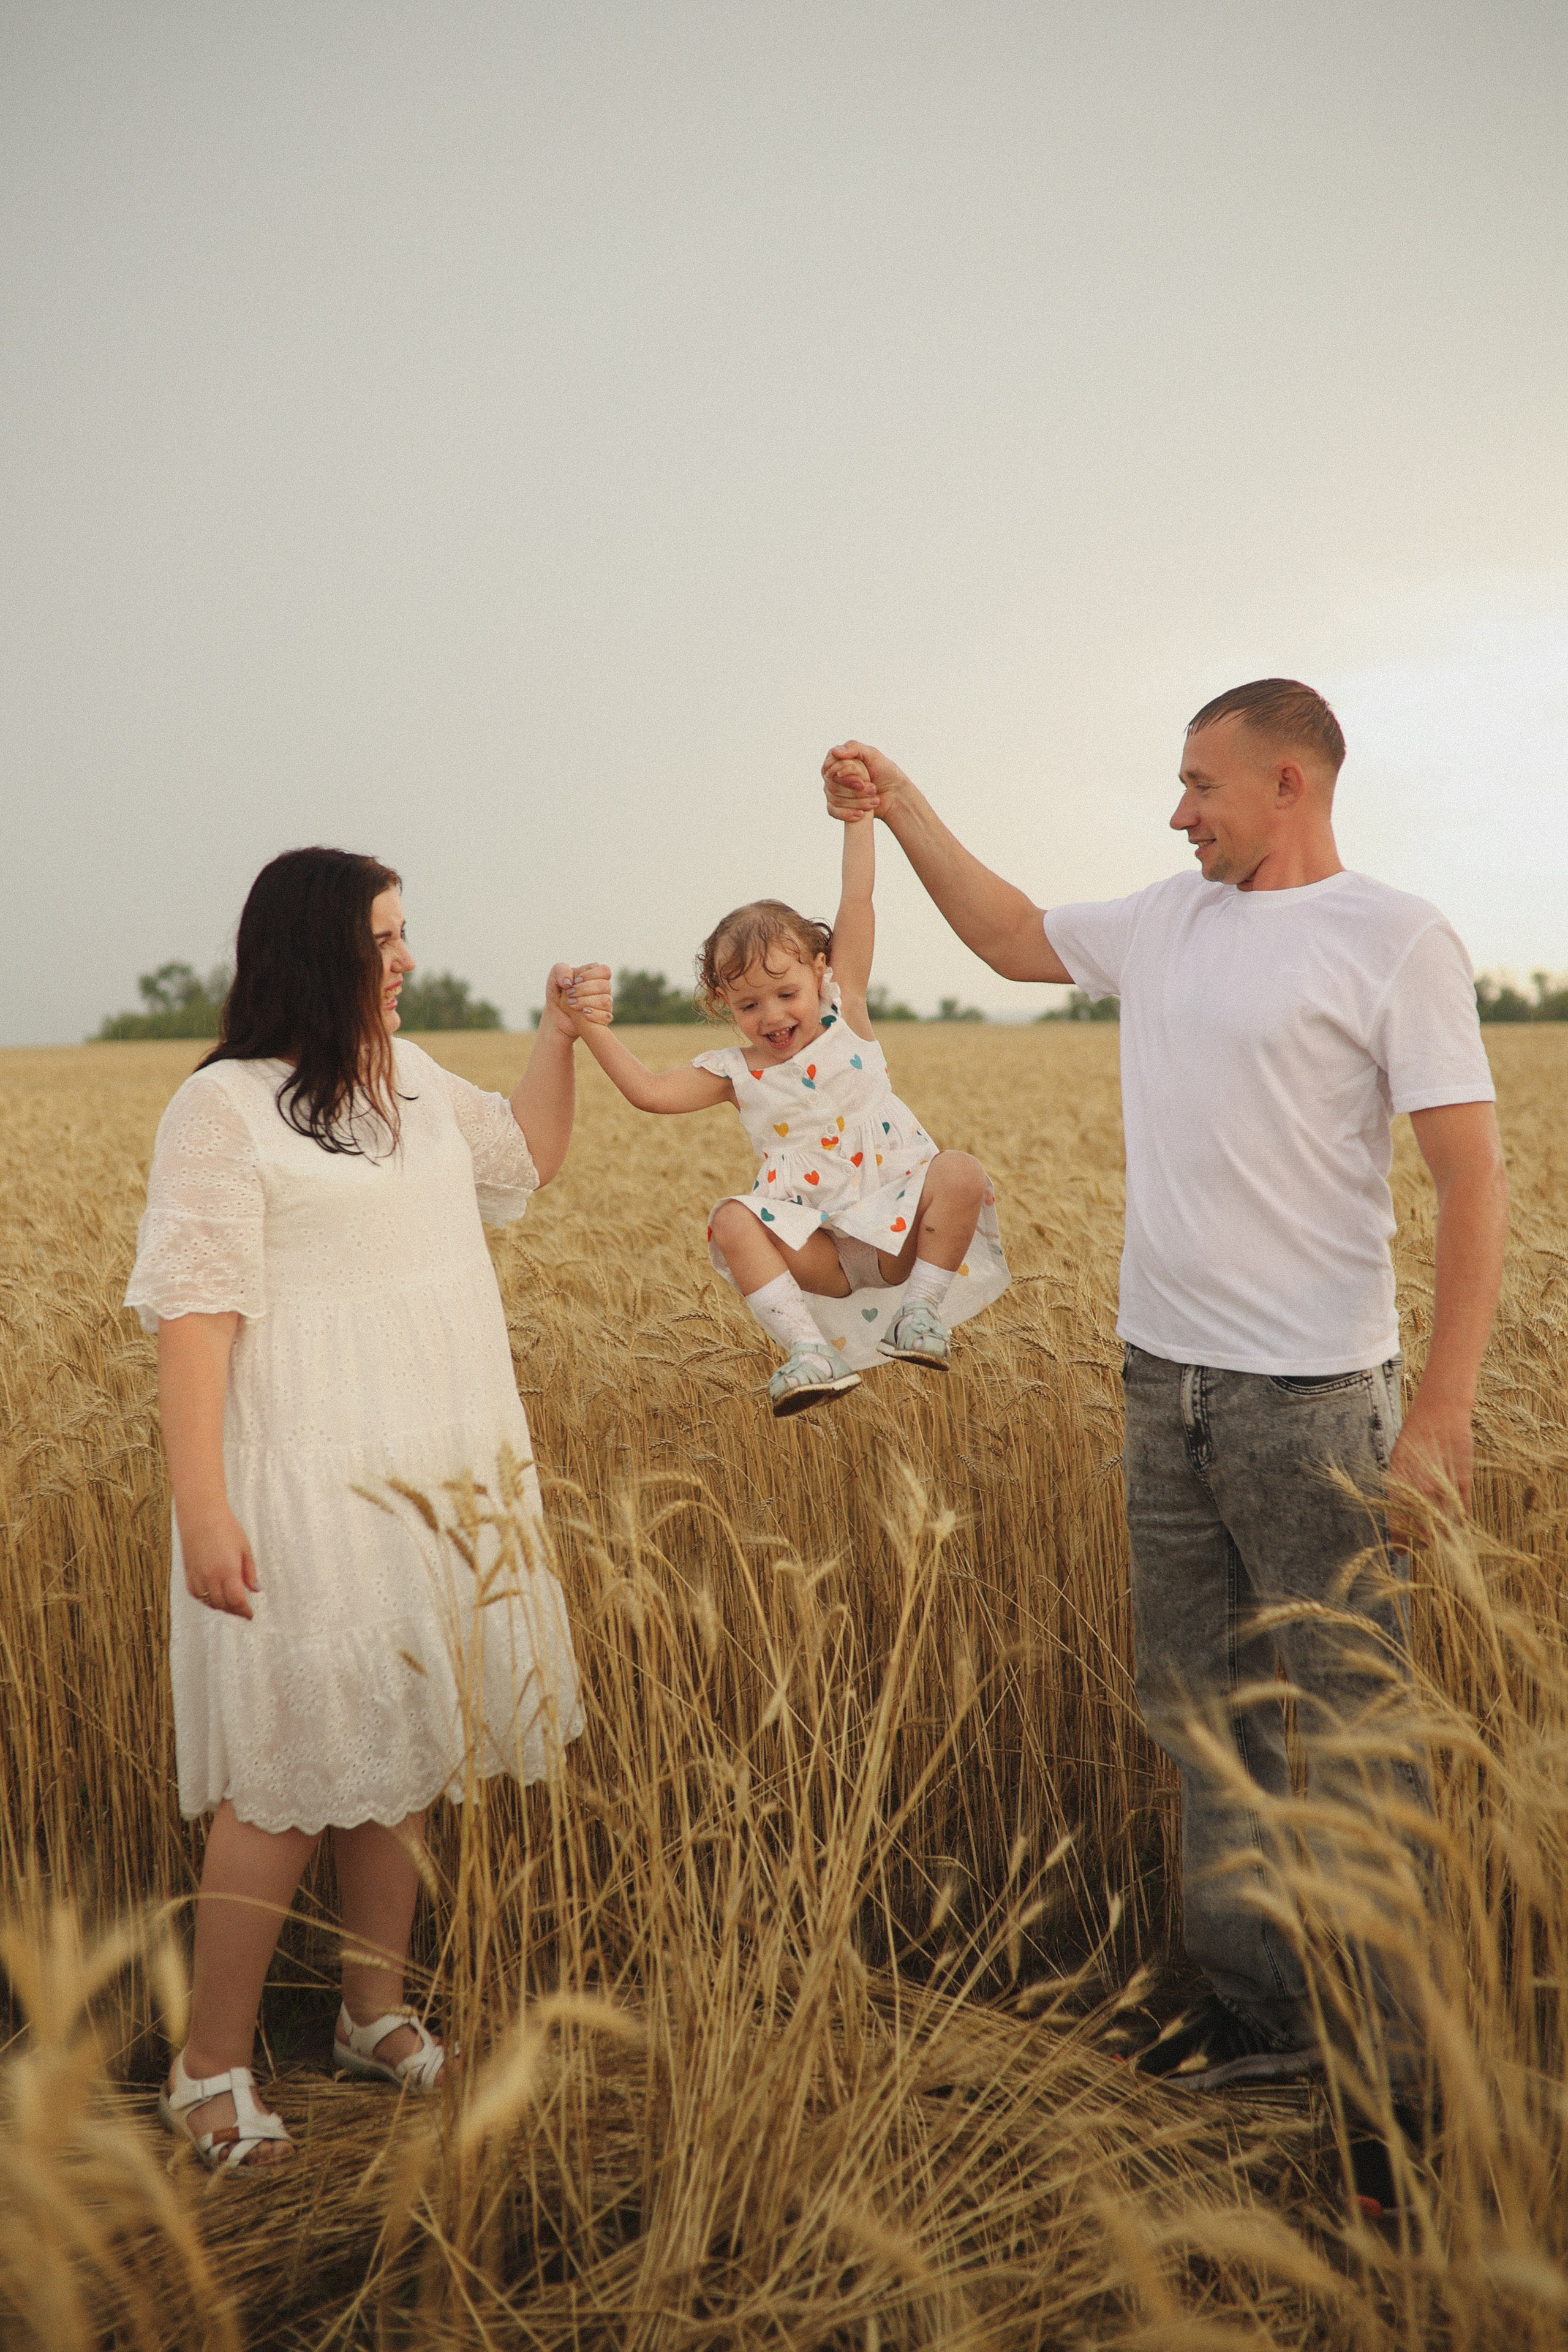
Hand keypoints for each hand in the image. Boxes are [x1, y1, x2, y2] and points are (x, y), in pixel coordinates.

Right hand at [179, 1504, 258, 1618]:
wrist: (201, 1514)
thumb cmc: (225, 1527)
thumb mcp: (245, 1548)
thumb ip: (249, 1572)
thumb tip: (255, 1589)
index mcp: (228, 1570)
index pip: (237, 1601)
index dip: (244, 1611)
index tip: (250, 1615)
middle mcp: (210, 1576)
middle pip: (223, 1604)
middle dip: (234, 1610)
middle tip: (243, 1610)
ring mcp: (197, 1575)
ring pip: (208, 1602)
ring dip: (220, 1606)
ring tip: (230, 1604)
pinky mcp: (188, 1572)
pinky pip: (196, 1594)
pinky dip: (206, 1599)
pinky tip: (214, 1595)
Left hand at [545, 962, 612, 1038]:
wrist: (557, 1015)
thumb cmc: (559, 994)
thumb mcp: (555, 978)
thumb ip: (561, 970)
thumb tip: (569, 982)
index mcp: (595, 976)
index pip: (604, 971)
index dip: (591, 975)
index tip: (575, 981)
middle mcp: (603, 990)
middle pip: (605, 985)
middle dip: (585, 989)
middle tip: (570, 993)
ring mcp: (605, 1005)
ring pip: (605, 1001)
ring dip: (586, 1001)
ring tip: (571, 1003)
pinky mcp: (603, 1019)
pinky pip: (606, 1016)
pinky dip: (594, 1014)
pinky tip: (583, 1013)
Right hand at [822, 741, 910, 823]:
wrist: (894, 794)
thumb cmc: (885, 771)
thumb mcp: (873, 754)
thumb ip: (854, 748)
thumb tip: (835, 752)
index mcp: (839, 760)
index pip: (830, 768)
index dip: (845, 777)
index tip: (861, 782)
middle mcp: (833, 775)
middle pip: (832, 785)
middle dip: (855, 791)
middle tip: (873, 789)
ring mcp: (833, 791)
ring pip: (835, 799)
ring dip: (857, 801)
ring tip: (875, 800)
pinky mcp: (838, 806)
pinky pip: (833, 811)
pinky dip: (847, 813)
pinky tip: (860, 814)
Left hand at [1386, 1389, 1473, 1545]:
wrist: (1439, 1413)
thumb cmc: (1415, 1437)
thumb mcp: (1399, 1460)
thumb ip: (1400, 1486)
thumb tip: (1399, 1514)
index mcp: (1399, 1482)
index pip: (1398, 1521)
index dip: (1400, 1539)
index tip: (1401, 1552)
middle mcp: (1420, 1488)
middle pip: (1422, 1527)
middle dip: (1422, 1541)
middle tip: (1424, 1547)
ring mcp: (1443, 1485)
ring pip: (1443, 1522)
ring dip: (1442, 1536)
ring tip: (1440, 1542)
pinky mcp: (1462, 1481)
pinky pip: (1462, 1510)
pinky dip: (1460, 1522)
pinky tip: (1458, 1529)